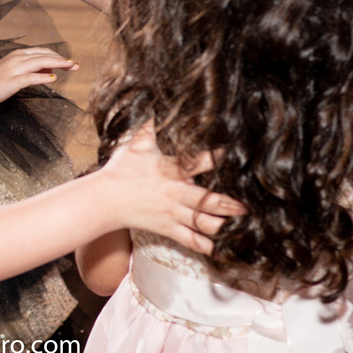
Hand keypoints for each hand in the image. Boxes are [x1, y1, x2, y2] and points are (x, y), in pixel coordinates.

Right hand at [0, 47, 77, 105]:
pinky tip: (53, 78)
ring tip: (70, 67)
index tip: (71, 63)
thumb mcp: (15, 70)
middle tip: (76, 65)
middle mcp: (18, 59)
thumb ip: (32, 69)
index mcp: (20, 55)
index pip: (43, 52)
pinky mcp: (12, 81)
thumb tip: (50, 70)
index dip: (59, 56)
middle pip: (44, 55)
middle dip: (62, 60)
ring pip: (39, 62)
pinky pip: (30, 77)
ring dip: (57, 64)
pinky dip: (42, 77)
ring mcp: (15, 69)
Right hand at [101, 123, 245, 255]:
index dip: (215, 158)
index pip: (196, 162)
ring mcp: (173, 214)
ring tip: (243, 227)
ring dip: (224, 226)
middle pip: (207, 201)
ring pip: (204, 224)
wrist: (104, 200)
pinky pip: (192, 242)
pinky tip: (225, 251)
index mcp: (169, 170)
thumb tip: (153, 102)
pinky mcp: (169, 229)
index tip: (231, 154)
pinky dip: (209, 247)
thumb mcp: (134, 143)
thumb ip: (148, 124)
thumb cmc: (120, 169)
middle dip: (229, 205)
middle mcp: (174, 193)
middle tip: (248, 207)